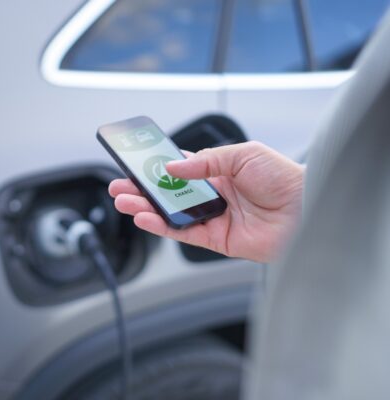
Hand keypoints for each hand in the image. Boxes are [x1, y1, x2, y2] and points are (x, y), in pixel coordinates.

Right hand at [108, 141, 303, 262]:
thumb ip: (204, 162)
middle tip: (119, 186)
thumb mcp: (242, 155)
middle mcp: (212, 195)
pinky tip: (145, 217)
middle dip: (142, 189)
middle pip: (168, 193)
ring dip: (145, 207)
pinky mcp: (216, 239)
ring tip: (123, 200)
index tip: (134, 163)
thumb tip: (172, 168)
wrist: (308, 208)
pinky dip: (162, 226)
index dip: (156, 167)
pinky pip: (183, 232)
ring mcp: (213, 217)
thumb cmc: (284, 178)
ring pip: (171, 214)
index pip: (178, 169)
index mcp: (218, 172)